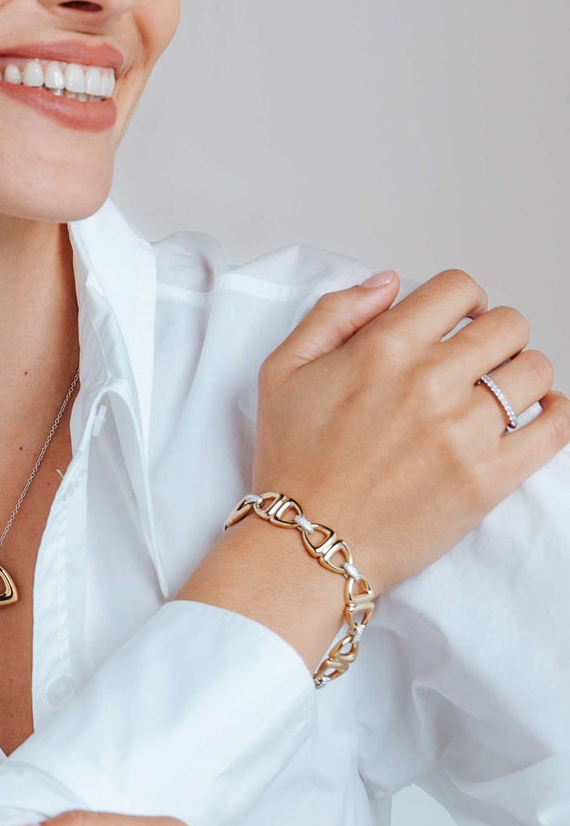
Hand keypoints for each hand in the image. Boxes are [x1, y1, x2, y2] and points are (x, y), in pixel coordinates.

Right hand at [251, 268, 567, 595]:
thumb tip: (389, 283)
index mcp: (381, 350)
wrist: (306, 542)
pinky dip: (556, 414)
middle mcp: (428, 383)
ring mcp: (463, 431)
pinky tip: (535, 416)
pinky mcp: (489, 478)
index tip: (455, 323)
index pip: (459, 290)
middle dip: (492, 336)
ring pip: (535, 371)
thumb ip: (334, 313)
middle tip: (473, 362)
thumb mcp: (282, 370)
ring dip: (520, 375)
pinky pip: (556, 428)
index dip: (461, 301)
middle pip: (507, 325)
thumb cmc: (291, 460)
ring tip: (495, 396)